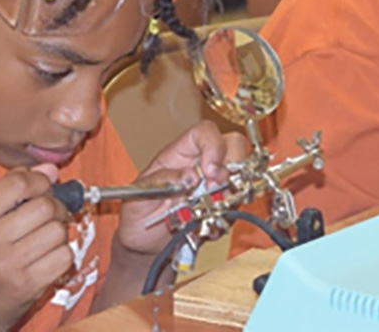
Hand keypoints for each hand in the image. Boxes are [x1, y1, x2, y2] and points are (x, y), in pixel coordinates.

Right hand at [0, 166, 70, 331]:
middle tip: (48, 216)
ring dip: (58, 232)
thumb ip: (13, 189)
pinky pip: (65, 255)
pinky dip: (62, 254)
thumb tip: (50, 169)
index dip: (39, 181)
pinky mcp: (29, 283)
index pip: (18, 183)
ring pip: (59, 230)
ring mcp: (9, 264)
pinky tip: (46, 258)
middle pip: (45, 206)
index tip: (42, 188)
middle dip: (55, 208)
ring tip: (43, 240)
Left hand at [113, 122, 247, 258]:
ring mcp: (214, 184)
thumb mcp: (138, 195)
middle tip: (215, 191)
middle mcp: (201, 164)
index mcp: (180, 154)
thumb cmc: (136, 215)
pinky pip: (237, 205)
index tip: (210, 170)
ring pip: (241, 176)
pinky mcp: (222, 204)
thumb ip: (161, 181)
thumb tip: (190, 175)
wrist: (142, 245)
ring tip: (205, 214)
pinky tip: (205, 226)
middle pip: (233, 146)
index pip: (205, 132)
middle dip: (231, 168)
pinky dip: (226, 217)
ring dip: (229, 196)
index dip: (214, 145)